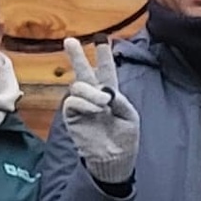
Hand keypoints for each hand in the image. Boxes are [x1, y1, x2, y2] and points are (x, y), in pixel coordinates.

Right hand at [56, 37, 140, 187]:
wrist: (115, 159)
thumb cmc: (125, 139)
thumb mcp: (130, 116)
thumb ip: (120, 100)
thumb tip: (105, 91)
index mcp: (110, 94)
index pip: (106, 71)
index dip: (104, 56)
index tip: (103, 40)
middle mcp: (94, 97)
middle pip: (83, 72)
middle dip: (77, 56)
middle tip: (70, 41)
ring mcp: (82, 106)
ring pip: (77, 86)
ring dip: (90, 91)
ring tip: (102, 103)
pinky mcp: (72, 117)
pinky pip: (72, 101)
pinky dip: (83, 102)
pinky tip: (94, 109)